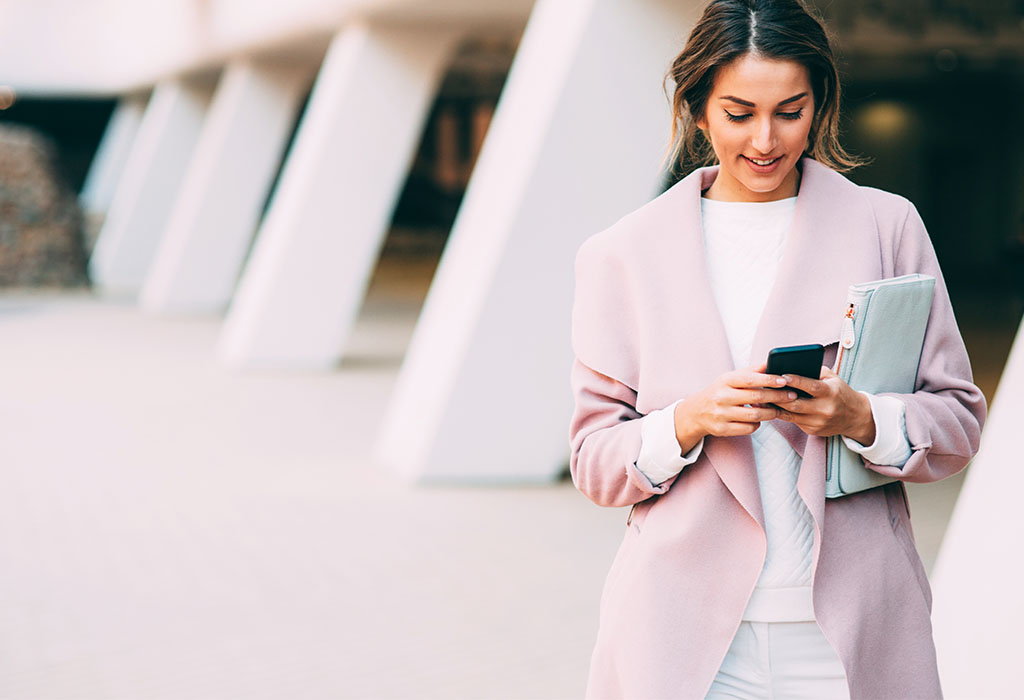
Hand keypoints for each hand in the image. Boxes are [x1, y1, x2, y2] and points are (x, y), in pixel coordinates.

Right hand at [673, 362, 797, 452]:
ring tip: (779, 409)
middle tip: (792, 396)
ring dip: (771, 413)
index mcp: (724, 381)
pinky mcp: (722, 429)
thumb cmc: (720, 391)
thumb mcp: (731, 378)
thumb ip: (752, 371)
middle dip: (777, 397)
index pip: (749, 379)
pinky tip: (760, 419)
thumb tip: (773, 362)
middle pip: (755, 398)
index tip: (784, 380)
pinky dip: (758, 424)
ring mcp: (721, 414)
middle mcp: (721, 397)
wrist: (696, 412)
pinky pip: (748, 428)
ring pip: (754, 416)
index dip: (768, 380)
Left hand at [774, 366, 875, 442]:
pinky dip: (782, 414)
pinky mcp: (813, 430)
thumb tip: (792, 366)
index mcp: (831, 393)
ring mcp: (818, 422)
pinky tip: (771, 408)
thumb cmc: (840, 392)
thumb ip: (815, 372)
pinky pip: (793, 421)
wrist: (855, 417)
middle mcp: (825, 409)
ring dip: (775, 407)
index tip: (781, 375)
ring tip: (762, 399)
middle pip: (796, 404)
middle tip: (764, 388)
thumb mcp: (833, 379)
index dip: (795, 381)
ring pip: (791, 415)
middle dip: (779, 396)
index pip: (811, 386)